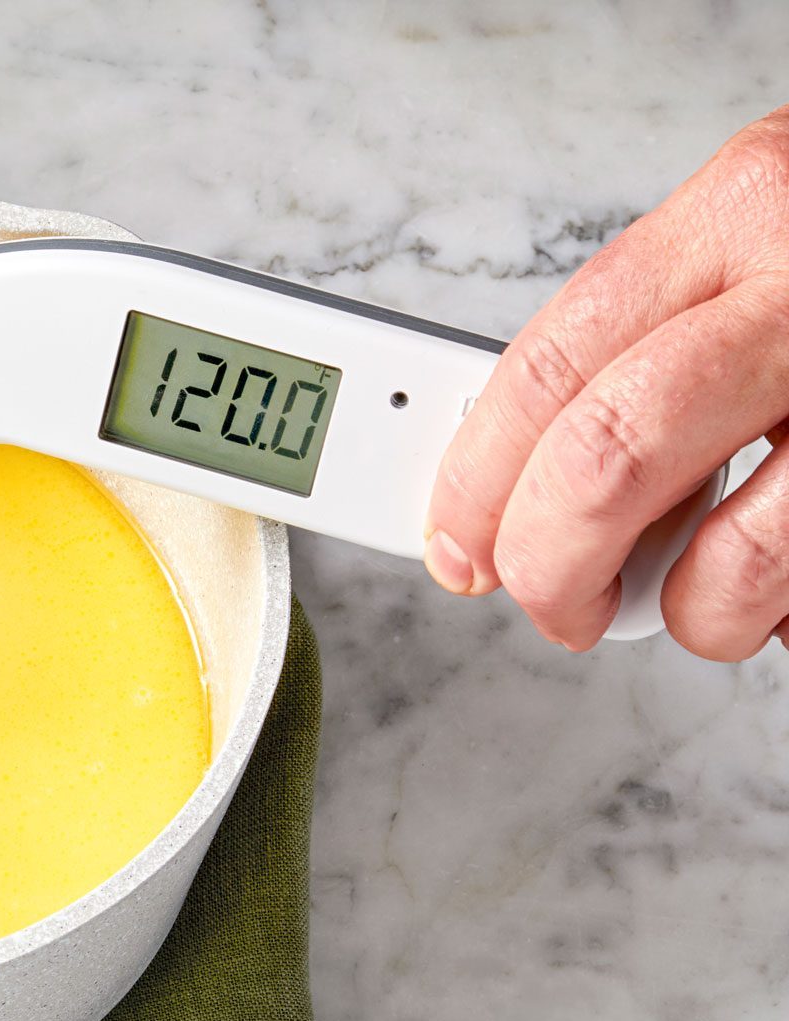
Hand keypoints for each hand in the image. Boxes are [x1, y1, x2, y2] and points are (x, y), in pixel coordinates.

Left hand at [424, 107, 788, 659]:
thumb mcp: (765, 235)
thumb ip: (656, 331)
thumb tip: (521, 469)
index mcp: (744, 210)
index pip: (549, 364)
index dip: (477, 479)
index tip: (456, 545)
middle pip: (609, 459)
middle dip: (553, 565)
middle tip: (558, 605)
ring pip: (737, 558)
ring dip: (698, 616)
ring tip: (708, 601)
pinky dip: (788, 617)